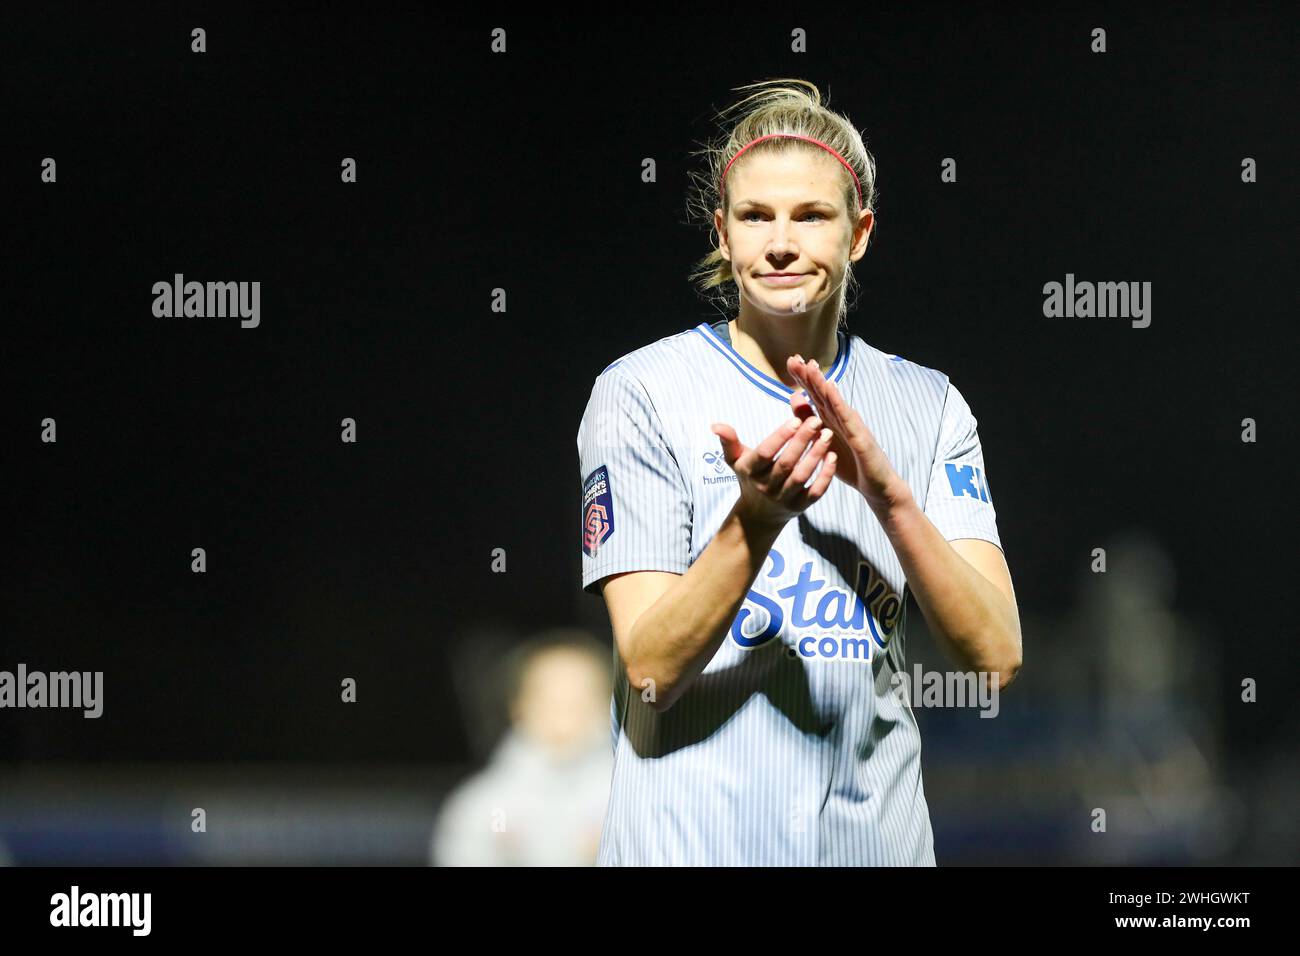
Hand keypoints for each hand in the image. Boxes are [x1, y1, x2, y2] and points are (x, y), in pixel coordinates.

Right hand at [711, 413, 837, 532]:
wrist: (759, 515)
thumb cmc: (750, 478)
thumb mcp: (736, 460)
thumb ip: (729, 441)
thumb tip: (715, 425)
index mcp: (751, 471)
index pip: (765, 453)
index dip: (780, 437)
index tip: (795, 420)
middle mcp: (766, 487)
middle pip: (786, 464)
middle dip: (802, 441)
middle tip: (816, 420)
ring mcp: (784, 498)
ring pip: (802, 476)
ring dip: (816, 455)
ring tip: (827, 434)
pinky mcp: (800, 507)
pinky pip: (815, 492)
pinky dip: (826, 476)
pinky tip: (833, 457)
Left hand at [786, 355, 906, 509]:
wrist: (876, 485)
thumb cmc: (850, 464)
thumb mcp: (822, 442)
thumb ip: (808, 420)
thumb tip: (794, 397)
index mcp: (830, 420)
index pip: (815, 395)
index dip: (804, 378)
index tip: (790, 361)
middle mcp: (841, 418)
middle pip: (823, 393)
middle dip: (809, 375)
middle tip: (795, 358)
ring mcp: (852, 426)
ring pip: (834, 401)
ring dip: (822, 383)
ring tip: (811, 367)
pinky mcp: (860, 437)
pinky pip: (847, 418)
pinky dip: (838, 402)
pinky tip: (831, 389)